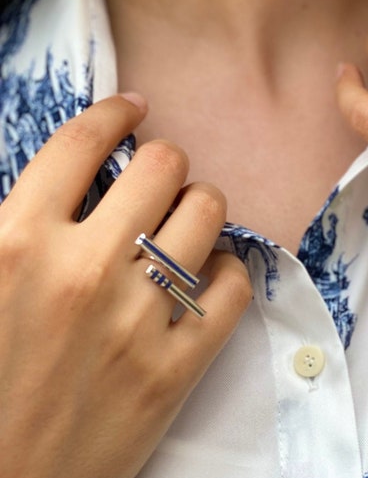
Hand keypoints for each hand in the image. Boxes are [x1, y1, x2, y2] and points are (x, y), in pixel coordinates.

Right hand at [0, 95, 251, 477]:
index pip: (82, 142)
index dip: (114, 113)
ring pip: (207, 213)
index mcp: (16, 242)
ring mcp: (133, 320)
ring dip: (200, 207)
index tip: (132, 108)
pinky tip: (208, 278)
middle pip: (162, 165)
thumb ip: (14, 225)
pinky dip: (230, 272)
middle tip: (157, 182)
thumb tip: (67, 176)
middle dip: (163, 163)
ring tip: (185, 223)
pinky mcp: (175, 369)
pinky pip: (236, 286)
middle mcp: (80, 271)